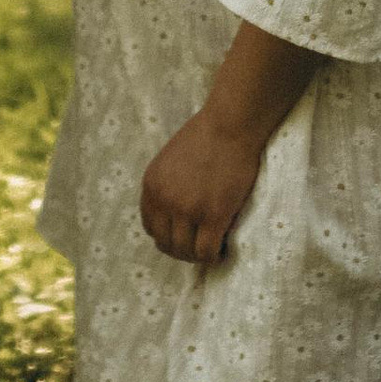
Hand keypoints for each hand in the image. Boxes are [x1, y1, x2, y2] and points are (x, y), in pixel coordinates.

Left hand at [139, 107, 263, 267]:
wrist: (230, 125)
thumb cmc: (205, 136)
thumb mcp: (169, 160)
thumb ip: (165, 186)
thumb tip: (170, 215)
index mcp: (151, 186)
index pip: (151, 227)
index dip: (167, 237)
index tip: (182, 237)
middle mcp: (165, 201)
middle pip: (167, 244)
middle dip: (182, 250)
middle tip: (199, 247)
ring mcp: (189, 210)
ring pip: (186, 252)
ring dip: (198, 256)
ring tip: (212, 249)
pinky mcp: (214, 215)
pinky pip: (207, 251)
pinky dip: (214, 256)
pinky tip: (223, 250)